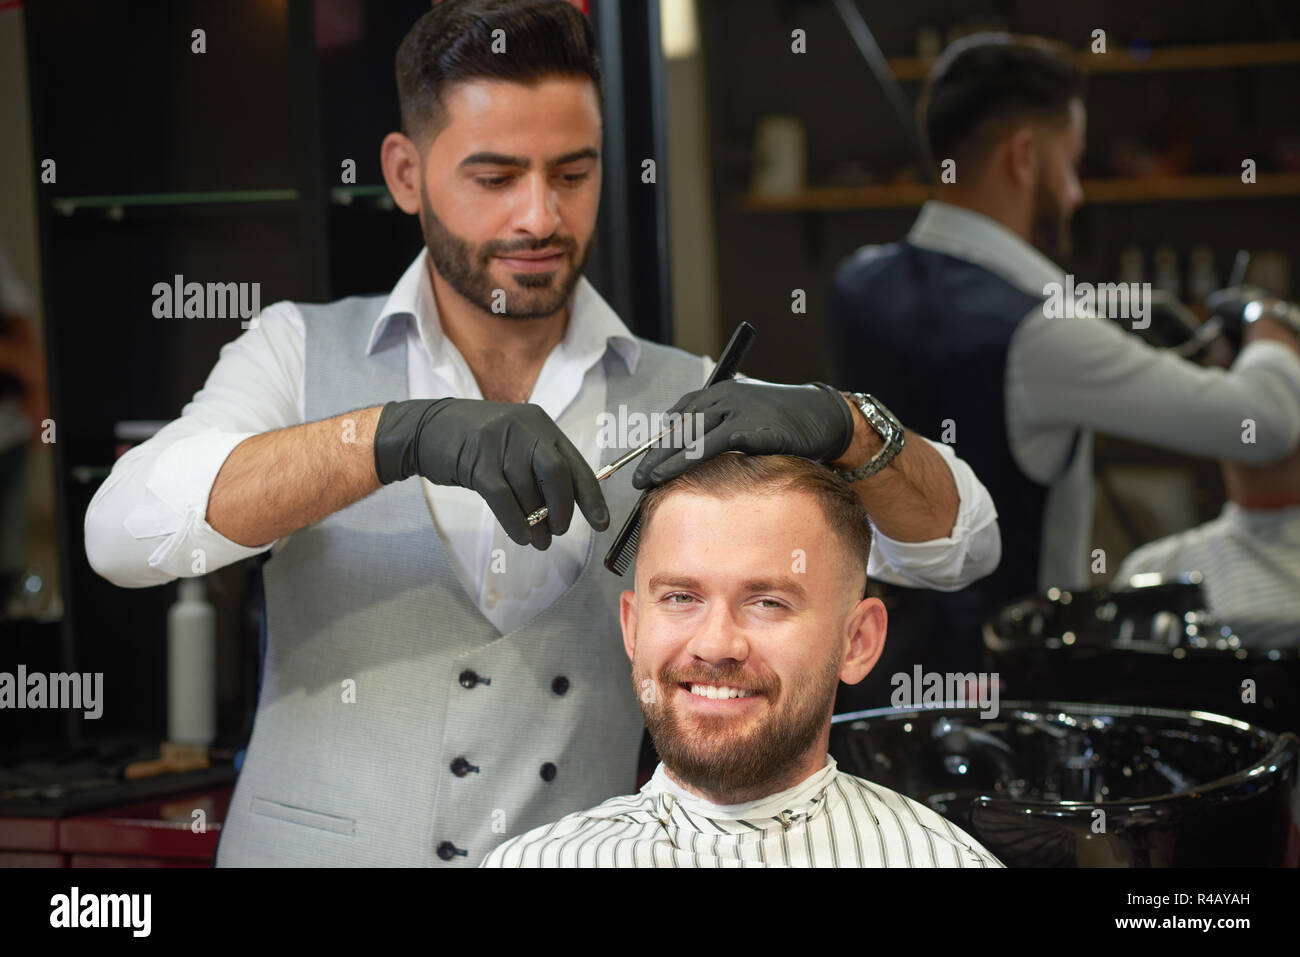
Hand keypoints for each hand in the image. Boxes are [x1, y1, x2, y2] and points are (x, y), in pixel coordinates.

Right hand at [372, 398, 608, 549]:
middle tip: (559, 531)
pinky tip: (522, 537)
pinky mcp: (477, 462)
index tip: (601, 523)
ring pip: (529, 492)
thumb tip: (567, 506)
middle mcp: (525, 429)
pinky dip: (516, 523)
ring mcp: (500, 443)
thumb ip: (539, 466)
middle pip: (557, 475)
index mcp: (541, 424)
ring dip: (538, 524)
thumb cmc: (475, 442)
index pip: (575, 463)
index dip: (591, 497)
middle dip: (564, 509)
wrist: (426, 428)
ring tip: (539, 541)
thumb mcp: (513, 443)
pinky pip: (504, 500)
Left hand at [631, 378, 853, 488]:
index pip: (680, 415)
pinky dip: (691, 459)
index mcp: (720, 391)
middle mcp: (726, 396)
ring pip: (694, 436)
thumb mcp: (745, 412)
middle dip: (655, 454)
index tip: (643, 462)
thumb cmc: (783, 419)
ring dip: (668, 460)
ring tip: (649, 480)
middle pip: (681, 427)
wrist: (824, 416)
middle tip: (636, 477)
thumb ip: (716, 422)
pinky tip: (676, 472)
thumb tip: (681, 434)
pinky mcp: (756, 429)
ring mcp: (741, 411)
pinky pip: (717, 445)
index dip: (659, 441)